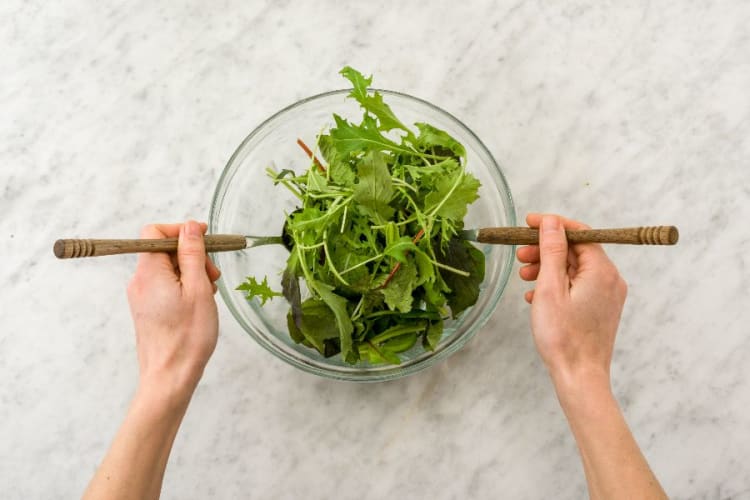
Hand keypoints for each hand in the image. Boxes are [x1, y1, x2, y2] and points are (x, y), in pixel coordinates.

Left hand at [126, 220, 220, 401]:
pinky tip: (199, 303)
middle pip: (163, 250)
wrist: (170, 377)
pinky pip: (165, 285)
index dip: (181, 230)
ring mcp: (141, 296)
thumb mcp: (198, 289)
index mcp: (149, 272)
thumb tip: (189, 228)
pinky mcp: (147, 309)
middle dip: (191, 255)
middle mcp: (139, 281)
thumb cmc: (187, 337)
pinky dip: (184, 287)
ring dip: (191, 272)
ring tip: (209, 293)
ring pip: (167, 269)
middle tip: (213, 274)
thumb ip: (192, 254)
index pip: (155, 232)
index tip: (204, 238)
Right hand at [516, 213, 626, 391]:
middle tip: (520, 255)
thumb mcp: (550, 287)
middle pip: (576, 251)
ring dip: (548, 268)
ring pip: (575, 269)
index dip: (552, 225)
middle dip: (546, 249)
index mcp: (602, 271)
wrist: (579, 377)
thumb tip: (551, 223)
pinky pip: (577, 286)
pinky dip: (557, 284)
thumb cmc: (563, 337)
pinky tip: (536, 295)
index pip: (579, 233)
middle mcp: (610, 280)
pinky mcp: (600, 309)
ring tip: (525, 276)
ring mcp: (607, 296)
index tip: (528, 223)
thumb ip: (552, 251)